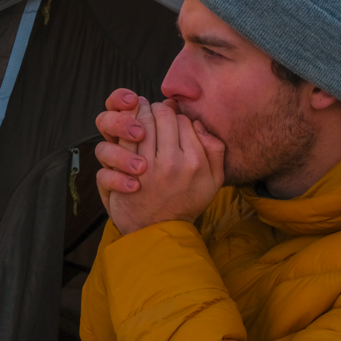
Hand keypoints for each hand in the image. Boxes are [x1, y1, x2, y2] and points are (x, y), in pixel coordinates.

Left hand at [94, 91, 225, 234]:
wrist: (157, 230)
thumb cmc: (185, 204)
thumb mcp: (214, 181)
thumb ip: (215, 149)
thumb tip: (200, 123)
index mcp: (195, 162)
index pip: (183, 120)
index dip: (175, 115)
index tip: (170, 117)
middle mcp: (172, 162)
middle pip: (163, 116)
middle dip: (157, 110)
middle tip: (154, 112)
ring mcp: (147, 167)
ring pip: (142, 123)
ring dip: (140, 115)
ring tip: (140, 114)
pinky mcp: (126, 171)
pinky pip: (124, 138)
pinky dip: (125, 129)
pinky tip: (128, 129)